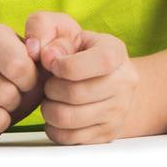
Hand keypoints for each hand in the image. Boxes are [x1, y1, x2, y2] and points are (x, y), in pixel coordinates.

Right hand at [0, 23, 40, 147]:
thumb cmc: (18, 74)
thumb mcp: (40, 57)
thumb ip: (51, 46)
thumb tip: (38, 49)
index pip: (18, 67)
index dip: (30, 82)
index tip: (26, 79)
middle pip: (5, 94)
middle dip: (16, 102)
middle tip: (10, 96)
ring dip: (3, 120)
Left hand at [33, 12, 139, 144]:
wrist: (108, 80)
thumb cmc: (79, 53)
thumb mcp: (66, 31)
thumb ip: (46, 27)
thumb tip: (42, 53)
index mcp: (116, 52)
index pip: (98, 62)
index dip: (65, 65)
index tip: (52, 64)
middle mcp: (124, 83)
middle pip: (76, 94)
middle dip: (51, 89)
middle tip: (49, 84)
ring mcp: (118, 112)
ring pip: (68, 119)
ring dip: (49, 109)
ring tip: (52, 99)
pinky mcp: (107, 135)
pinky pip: (68, 138)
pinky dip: (53, 127)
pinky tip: (57, 113)